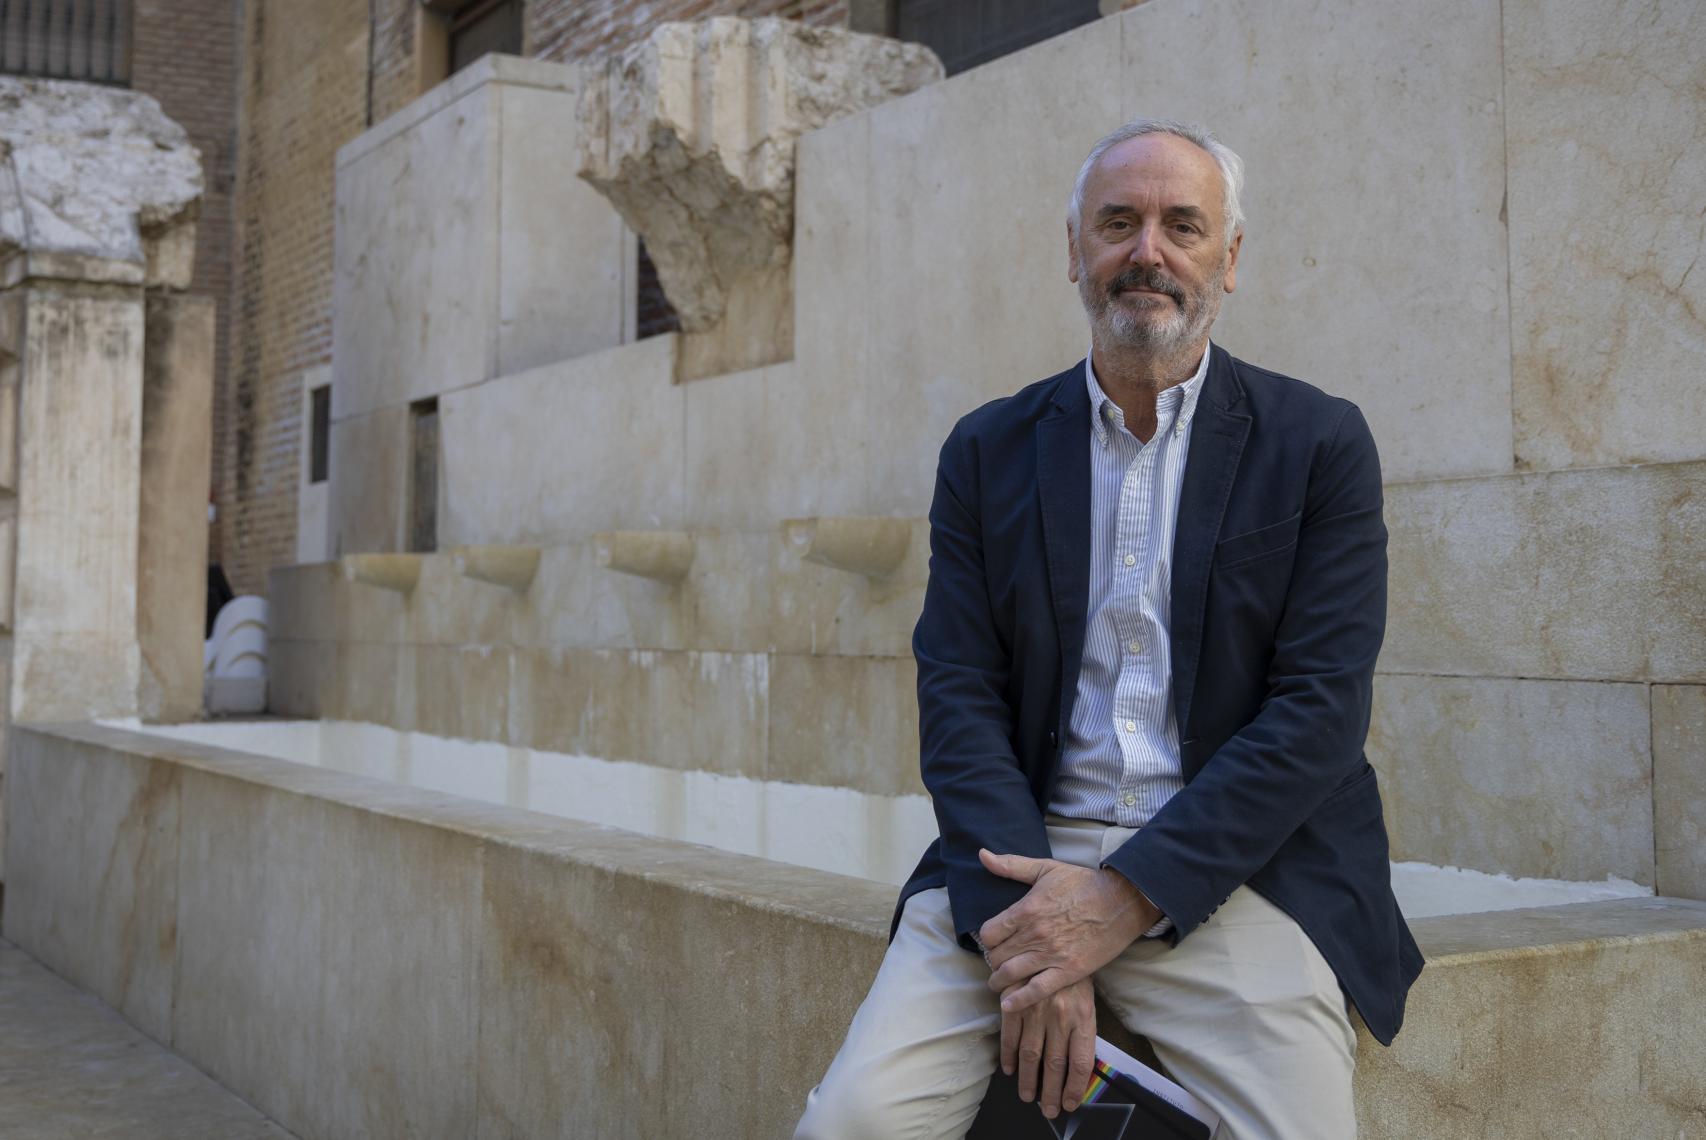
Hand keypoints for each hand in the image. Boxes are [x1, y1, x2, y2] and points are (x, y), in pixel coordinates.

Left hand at [977, 848, 1159, 1013]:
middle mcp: (1034, 934)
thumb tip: (982, 855)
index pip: (989, 933)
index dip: (988, 939)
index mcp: (1026, 909)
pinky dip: (1019, 1000)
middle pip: (997, 956)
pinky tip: (1008, 1003)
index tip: (993, 942)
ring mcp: (1051, 954)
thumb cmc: (1083, 883)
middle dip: (993, 960)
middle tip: (996, 963)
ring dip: (999, 981)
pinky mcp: (1069, 971)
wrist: (1121, 900)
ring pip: (1011, 974)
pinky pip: (1037, 990)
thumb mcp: (1045, 868)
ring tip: (998, 983)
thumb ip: (1011, 865)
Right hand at [1002, 975, 1096, 1118]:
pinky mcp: (1016, 1001)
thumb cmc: (1075, 974)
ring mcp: (1036, 1009)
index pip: (1080, 1061)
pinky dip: (1008, 1054)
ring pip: (1031, 1054)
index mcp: (1083, 1016)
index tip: (1069, 1103)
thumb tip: (1077, 1066)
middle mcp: (1060, 1016)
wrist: (1057, 938)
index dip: (1075, 1087)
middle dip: (1050, 1091)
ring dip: (1028, 1079)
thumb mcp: (1088, 999)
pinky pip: (1010, 1034)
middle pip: (1055, 1064)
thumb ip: (1082, 1029)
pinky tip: (1009, 1069)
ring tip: (1027, 1096)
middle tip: (1047, 1110)